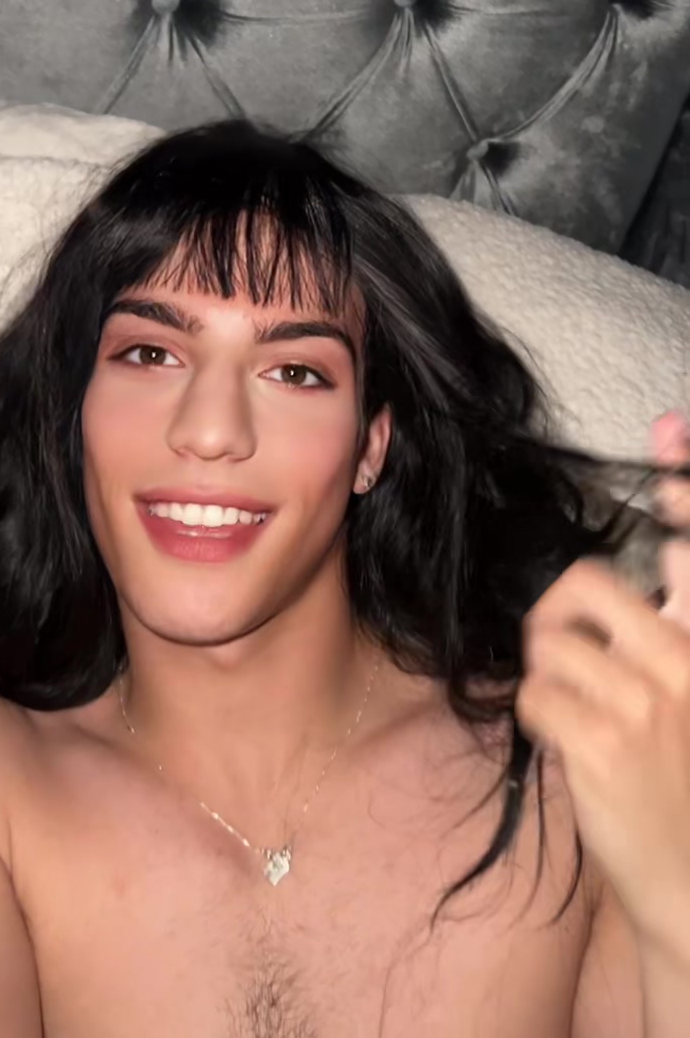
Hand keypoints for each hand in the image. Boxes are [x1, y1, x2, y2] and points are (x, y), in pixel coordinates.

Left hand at [515, 412, 689, 961]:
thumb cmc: (687, 783)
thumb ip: (677, 625)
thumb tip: (662, 559)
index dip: (687, 480)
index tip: (669, 424)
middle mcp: (688, 661)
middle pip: (588, 586)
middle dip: (559, 614)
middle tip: (564, 650)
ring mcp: (647, 702)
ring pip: (550, 641)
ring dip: (547, 673)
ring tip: (573, 708)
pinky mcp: (601, 743)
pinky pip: (533, 693)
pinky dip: (536, 715)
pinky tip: (566, 743)